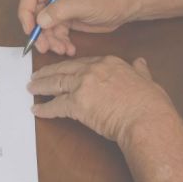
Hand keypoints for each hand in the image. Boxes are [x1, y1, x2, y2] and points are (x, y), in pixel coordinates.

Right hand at [17, 0, 136, 55]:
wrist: (124, 9)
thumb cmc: (108, 0)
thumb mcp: (85, 3)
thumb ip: (61, 9)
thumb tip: (40, 20)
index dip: (26, 12)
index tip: (30, 29)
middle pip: (36, 14)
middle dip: (39, 33)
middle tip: (44, 47)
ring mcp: (61, 9)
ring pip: (46, 28)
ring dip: (51, 41)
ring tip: (62, 50)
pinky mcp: (67, 21)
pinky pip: (57, 34)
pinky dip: (60, 43)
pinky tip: (69, 49)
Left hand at [27, 55, 178, 147]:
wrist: (146, 119)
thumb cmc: (150, 104)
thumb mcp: (147, 79)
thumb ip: (140, 70)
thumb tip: (140, 62)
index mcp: (109, 62)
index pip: (82, 63)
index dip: (70, 67)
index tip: (62, 69)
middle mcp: (93, 69)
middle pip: (64, 69)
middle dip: (48, 72)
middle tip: (37, 75)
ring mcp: (83, 86)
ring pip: (55, 83)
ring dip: (41, 86)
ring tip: (32, 88)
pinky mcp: (77, 104)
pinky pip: (56, 105)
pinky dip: (45, 108)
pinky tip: (37, 110)